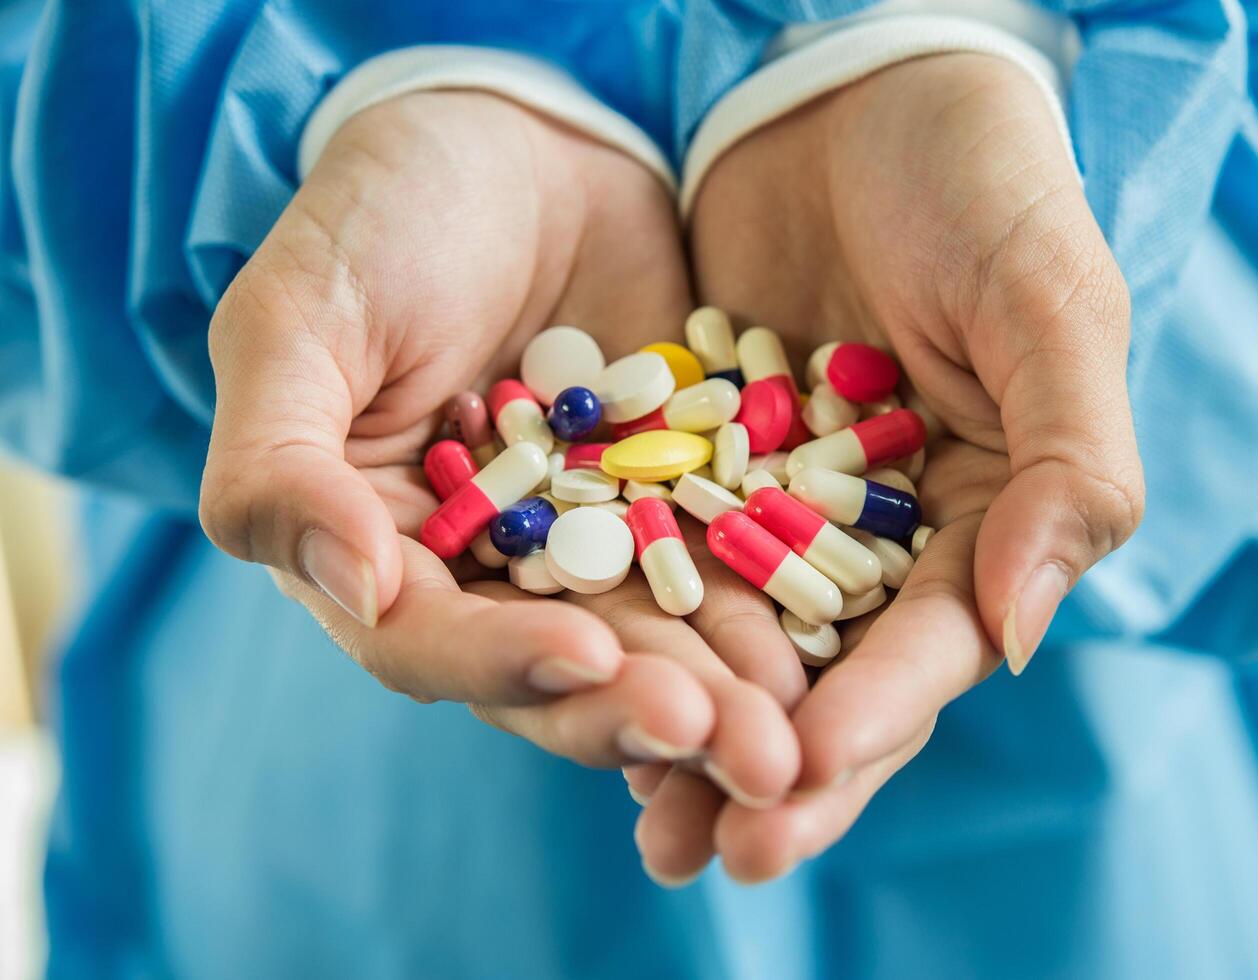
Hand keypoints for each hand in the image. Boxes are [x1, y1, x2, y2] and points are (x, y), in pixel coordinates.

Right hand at [198, 90, 799, 793]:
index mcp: (377, 554)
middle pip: (559, 669)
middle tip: (735, 749)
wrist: (513, 146)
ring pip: (655, 637)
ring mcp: (591, 544)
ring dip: (724, 691)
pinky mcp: (677, 503)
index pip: (430, 643)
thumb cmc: (378, 221)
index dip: (505, 663)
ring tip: (791, 729)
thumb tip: (353, 590)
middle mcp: (488, 574)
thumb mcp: (298, 323)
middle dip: (643, 712)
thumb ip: (284, 464)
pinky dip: (771, 602)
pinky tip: (830, 639)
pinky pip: (726, 562)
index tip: (588, 657)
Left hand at [632, 53, 1144, 881]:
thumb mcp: (1050, 303)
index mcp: (986, 517)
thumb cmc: (983, 183)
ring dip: (697, 732)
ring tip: (651, 821)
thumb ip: (1070, 462)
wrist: (858, 89)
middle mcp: (883, 536)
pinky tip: (583, 686)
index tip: (805, 773)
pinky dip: (629, 626)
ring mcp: (783, 508)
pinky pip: (657, 557)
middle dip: (781, 768)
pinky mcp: (695, 466)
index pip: (936, 643)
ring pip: (741, 644)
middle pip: (834, 676)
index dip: (877, 715)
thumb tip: (1026, 635)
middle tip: (715, 850)